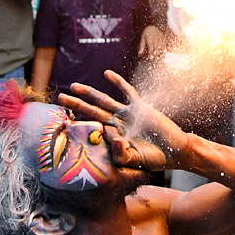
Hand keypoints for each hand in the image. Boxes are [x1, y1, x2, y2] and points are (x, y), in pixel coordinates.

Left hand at [58, 69, 189, 167]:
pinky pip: (127, 92)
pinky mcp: (140, 107)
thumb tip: (110, 136)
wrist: (175, 151)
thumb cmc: (155, 158)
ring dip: (89, 93)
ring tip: (73, 86)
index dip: (80, 126)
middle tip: (60, 98)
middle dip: (76, 104)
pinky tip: (106, 74)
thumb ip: (120, 153)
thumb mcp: (134, 160)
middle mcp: (118, 123)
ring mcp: (128, 114)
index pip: (93, 129)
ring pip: (104, 100)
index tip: (64, 123)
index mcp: (114, 137)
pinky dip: (117, 82)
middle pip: (92, 111)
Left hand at [138, 25, 165, 56]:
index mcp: (150, 38)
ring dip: (160, 53)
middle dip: (156, 54)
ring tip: (158, 58)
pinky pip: (164, 45)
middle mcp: (156, 38)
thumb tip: (139, 53)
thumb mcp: (142, 38)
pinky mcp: (164, 39)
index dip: (151, 53)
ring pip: (161, 47)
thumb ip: (142, 46)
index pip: (151, 46)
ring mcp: (160, 38)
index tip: (151, 58)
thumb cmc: (146, 33)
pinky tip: (162, 54)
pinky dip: (163, 50)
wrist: (153, 26)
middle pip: (157, 48)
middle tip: (154, 60)